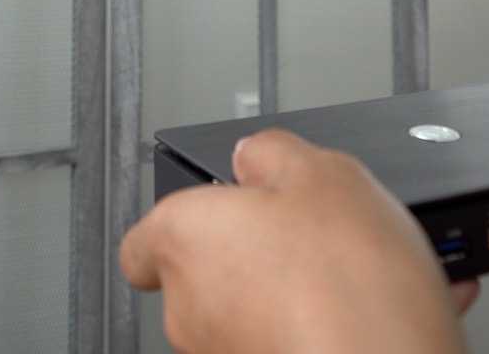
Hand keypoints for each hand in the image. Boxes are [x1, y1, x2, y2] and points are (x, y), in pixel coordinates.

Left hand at [120, 128, 472, 353]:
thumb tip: (255, 154)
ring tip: (335, 282)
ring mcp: (215, 351)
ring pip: (235, 313)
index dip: (185, 222)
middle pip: (201, 272)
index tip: (222, 210)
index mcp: (183, 237)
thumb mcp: (323, 173)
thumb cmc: (345, 287)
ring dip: (275, 297)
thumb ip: (271, 153)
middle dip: (249, 257)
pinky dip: (296, 330)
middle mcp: (185, 305)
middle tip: (301, 240)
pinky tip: (344, 316)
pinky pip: (268, 343)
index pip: (143, 240)